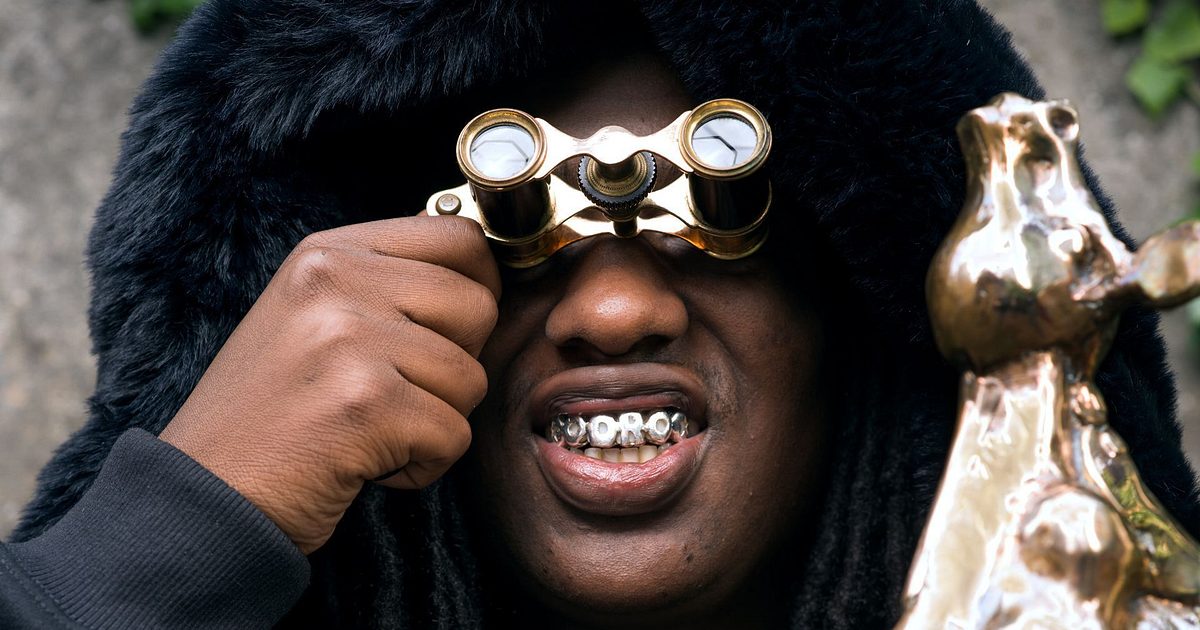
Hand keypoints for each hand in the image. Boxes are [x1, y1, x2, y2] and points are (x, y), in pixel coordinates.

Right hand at [159, 215, 499, 553]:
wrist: (204, 498)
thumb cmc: (271, 415)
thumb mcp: (313, 316)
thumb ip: (387, 284)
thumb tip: (479, 270)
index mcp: (328, 253)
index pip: (459, 238)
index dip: (477, 289)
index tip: (449, 331)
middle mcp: (337, 282)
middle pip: (479, 306)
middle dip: (458, 364)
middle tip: (397, 393)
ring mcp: (350, 340)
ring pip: (472, 378)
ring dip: (435, 421)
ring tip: (371, 430)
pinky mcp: (366, 404)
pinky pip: (455, 435)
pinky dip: (423, 466)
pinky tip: (367, 465)